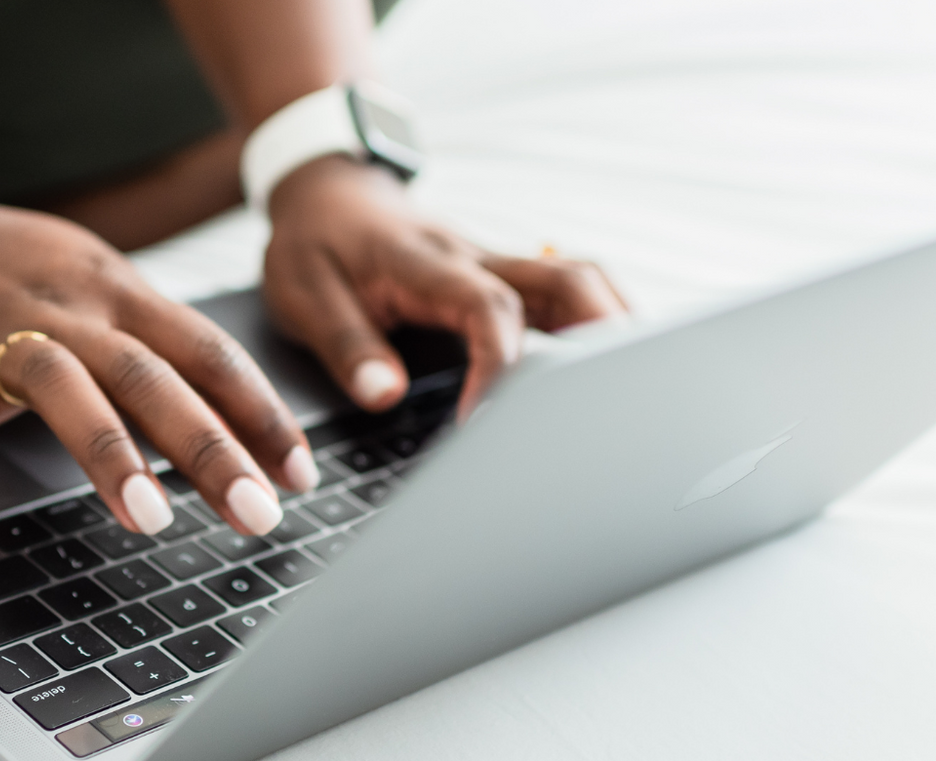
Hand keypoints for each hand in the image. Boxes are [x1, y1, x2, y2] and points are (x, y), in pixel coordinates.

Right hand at [0, 197, 317, 535]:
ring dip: (110, 453)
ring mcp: (0, 333)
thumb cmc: (19, 273)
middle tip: (256, 512)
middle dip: (209, 448)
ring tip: (151, 518)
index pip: (207, 351)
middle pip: (151, 376)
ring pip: (63, 387)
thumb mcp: (102, 285)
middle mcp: (71, 310)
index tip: (298, 472)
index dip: (259, 411)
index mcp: (121, 293)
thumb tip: (244, 426)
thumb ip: (162, 348)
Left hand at [262, 155, 627, 415]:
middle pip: (566, 281)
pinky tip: (608, 368)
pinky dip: (593, 325)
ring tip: (632, 388)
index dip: (499, 366)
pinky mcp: (502, 276)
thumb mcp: (303, 293)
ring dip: (610, 327)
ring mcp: (496, 264)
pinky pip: (564, 292)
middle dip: (599, 336)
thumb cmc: (314, 242)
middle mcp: (475, 258)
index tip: (487, 424)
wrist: (326, 189)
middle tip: (613, 401)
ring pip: (578, 281)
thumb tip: (384, 395)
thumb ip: (347, 345)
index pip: (487, 308)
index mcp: (426, 262)